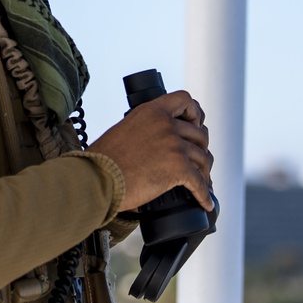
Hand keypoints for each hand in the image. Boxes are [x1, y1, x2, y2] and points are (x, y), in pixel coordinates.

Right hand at [88, 90, 213, 212]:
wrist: (96, 179)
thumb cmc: (102, 160)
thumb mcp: (125, 129)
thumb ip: (144, 128)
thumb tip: (155, 142)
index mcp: (152, 111)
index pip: (185, 100)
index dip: (195, 113)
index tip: (195, 124)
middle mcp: (166, 124)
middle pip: (199, 133)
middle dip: (201, 148)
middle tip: (197, 160)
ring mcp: (173, 145)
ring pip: (202, 158)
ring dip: (204, 172)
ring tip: (203, 182)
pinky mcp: (177, 168)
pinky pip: (200, 182)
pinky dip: (205, 194)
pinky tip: (206, 202)